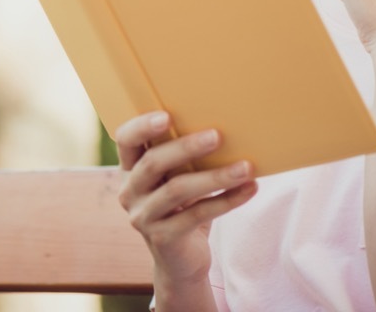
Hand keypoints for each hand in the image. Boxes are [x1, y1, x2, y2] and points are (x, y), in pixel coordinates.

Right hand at [115, 111, 257, 285]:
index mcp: (130, 168)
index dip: (142, 126)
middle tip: (217, 136)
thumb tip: (225, 123)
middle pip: (153, 163)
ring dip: (215, 176)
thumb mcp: (176, 177)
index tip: (168, 116)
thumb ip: (183, 156)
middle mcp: (130, 191)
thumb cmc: (183, 206)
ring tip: (246, 167)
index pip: (125, 140)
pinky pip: (197, 215)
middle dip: (187, 147)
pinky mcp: (163, 238)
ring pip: (177, 190)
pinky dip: (227, 200)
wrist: (181, 259)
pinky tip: (249, 189)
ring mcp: (143, 217)